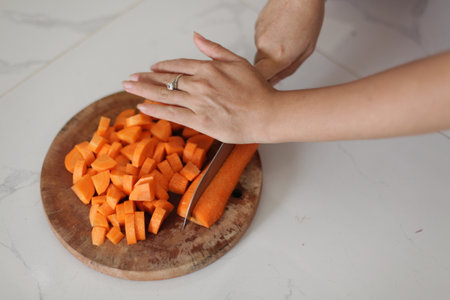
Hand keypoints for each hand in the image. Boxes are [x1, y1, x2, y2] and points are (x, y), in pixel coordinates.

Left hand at [122, 33, 275, 143]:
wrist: (267, 114)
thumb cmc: (257, 90)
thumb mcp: (238, 61)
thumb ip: (215, 49)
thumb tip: (196, 36)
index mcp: (208, 68)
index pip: (178, 65)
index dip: (162, 67)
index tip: (152, 68)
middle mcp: (200, 84)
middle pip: (166, 79)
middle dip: (145, 78)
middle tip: (130, 78)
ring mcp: (198, 102)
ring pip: (165, 95)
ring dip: (144, 90)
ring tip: (129, 87)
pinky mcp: (200, 121)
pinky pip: (172, 113)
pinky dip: (155, 109)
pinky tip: (142, 106)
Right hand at [254, 0, 323, 83]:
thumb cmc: (308, 18)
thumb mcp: (306, 51)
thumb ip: (288, 70)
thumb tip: (275, 82)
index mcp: (278, 56)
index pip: (260, 80)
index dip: (263, 84)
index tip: (267, 86)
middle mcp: (264, 46)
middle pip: (258, 67)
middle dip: (269, 67)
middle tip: (284, 57)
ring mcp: (258, 35)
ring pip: (260, 53)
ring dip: (270, 50)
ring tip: (286, 38)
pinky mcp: (256, 26)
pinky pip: (260, 40)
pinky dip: (269, 38)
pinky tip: (280, 30)